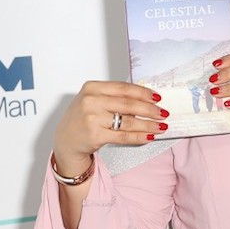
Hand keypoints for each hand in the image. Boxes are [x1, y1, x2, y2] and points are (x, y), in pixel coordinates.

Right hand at [53, 81, 168, 175]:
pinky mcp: (95, 135)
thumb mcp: (93, 100)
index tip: (157, 98)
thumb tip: (146, 99)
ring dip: (148, 125)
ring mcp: (92, 118)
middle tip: (163, 113)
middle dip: (149, 109)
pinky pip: (124, 136)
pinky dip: (139, 136)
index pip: (123, 88)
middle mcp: (91, 101)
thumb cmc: (82, 119)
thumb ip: (114, 97)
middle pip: (128, 104)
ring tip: (160, 127)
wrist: (66, 141)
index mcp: (92, 87)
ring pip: (128, 121)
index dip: (143, 93)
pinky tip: (149, 136)